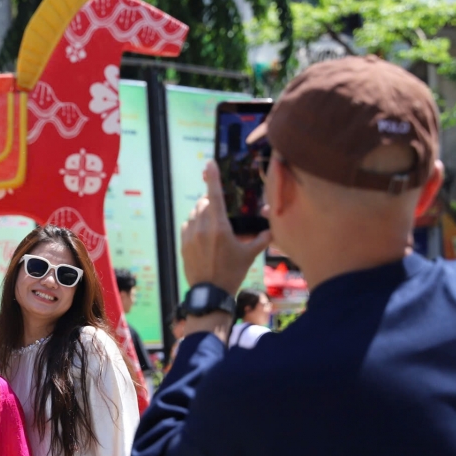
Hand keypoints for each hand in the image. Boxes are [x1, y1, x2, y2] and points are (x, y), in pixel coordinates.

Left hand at [182, 160, 272, 293]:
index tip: (209, 163)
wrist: (210, 292)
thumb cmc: (232, 272)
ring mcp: (190, 235)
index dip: (212, 177)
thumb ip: (261, 239)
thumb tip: (272, 230)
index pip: (215, 195)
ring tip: (212, 224)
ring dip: (202, 212)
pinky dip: (194, 224)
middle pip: (204, 203)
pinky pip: (187, 225)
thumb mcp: (249, 255)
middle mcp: (202, 227)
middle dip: (211, 201)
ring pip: (194, 213)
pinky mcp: (183, 243)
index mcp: (219, 227)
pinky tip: (202, 234)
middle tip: (220, 210)